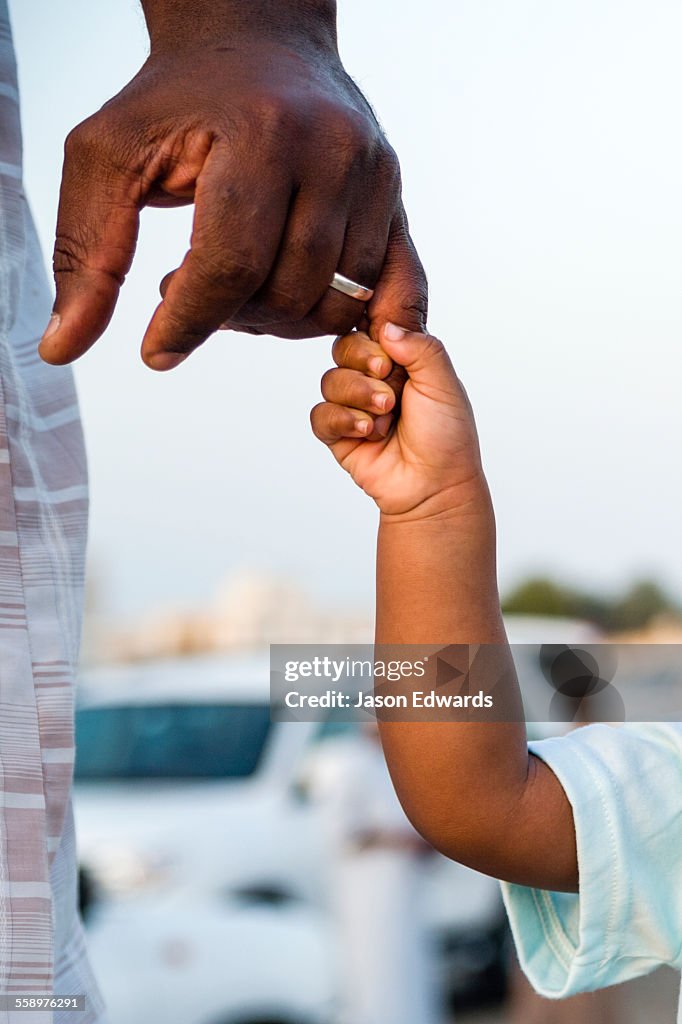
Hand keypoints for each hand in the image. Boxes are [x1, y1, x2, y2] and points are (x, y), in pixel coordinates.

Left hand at [39, 5, 426, 369]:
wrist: (256, 38)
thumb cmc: (177, 98)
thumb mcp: (108, 157)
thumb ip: (87, 254)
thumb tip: (63, 347)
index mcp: (263, 134)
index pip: (230, 264)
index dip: (189, 322)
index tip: (157, 351)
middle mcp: (334, 154)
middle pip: (286, 293)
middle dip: (231, 318)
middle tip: (194, 295)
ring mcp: (376, 178)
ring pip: (335, 305)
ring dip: (280, 322)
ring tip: (238, 289)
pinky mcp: (395, 198)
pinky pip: (391, 292)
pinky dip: (349, 321)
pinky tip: (306, 314)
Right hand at [311, 324, 484, 517]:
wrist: (435, 485)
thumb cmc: (446, 437)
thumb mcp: (443, 383)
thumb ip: (421, 348)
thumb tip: (387, 328)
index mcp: (400, 361)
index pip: (369, 329)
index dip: (372, 337)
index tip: (388, 354)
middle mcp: (374, 380)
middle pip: (343, 348)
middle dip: (363, 363)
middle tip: (388, 385)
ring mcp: (354, 406)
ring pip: (330, 380)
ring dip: (358, 396)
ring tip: (385, 417)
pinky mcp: (339, 435)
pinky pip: (320, 415)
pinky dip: (341, 419)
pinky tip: (366, 432)